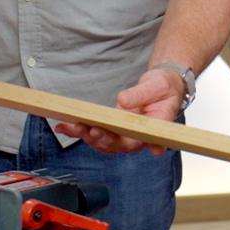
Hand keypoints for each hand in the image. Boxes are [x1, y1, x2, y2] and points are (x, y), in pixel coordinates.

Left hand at [52, 68, 182, 155]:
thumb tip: (122, 101)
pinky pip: (97, 132)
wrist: (163, 86)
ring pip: (103, 141)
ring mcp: (124, 134)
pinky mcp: (114, 128)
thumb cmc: (165, 88)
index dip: (118, 141)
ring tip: (68, 127)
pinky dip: (80, 130)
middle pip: (115, 145)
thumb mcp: (156, 85)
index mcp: (152, 130)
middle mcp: (137, 136)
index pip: (136, 141)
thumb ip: (140, 94)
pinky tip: (64, 127)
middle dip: (97, 137)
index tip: (102, 134)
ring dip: (85, 135)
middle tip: (85, 128)